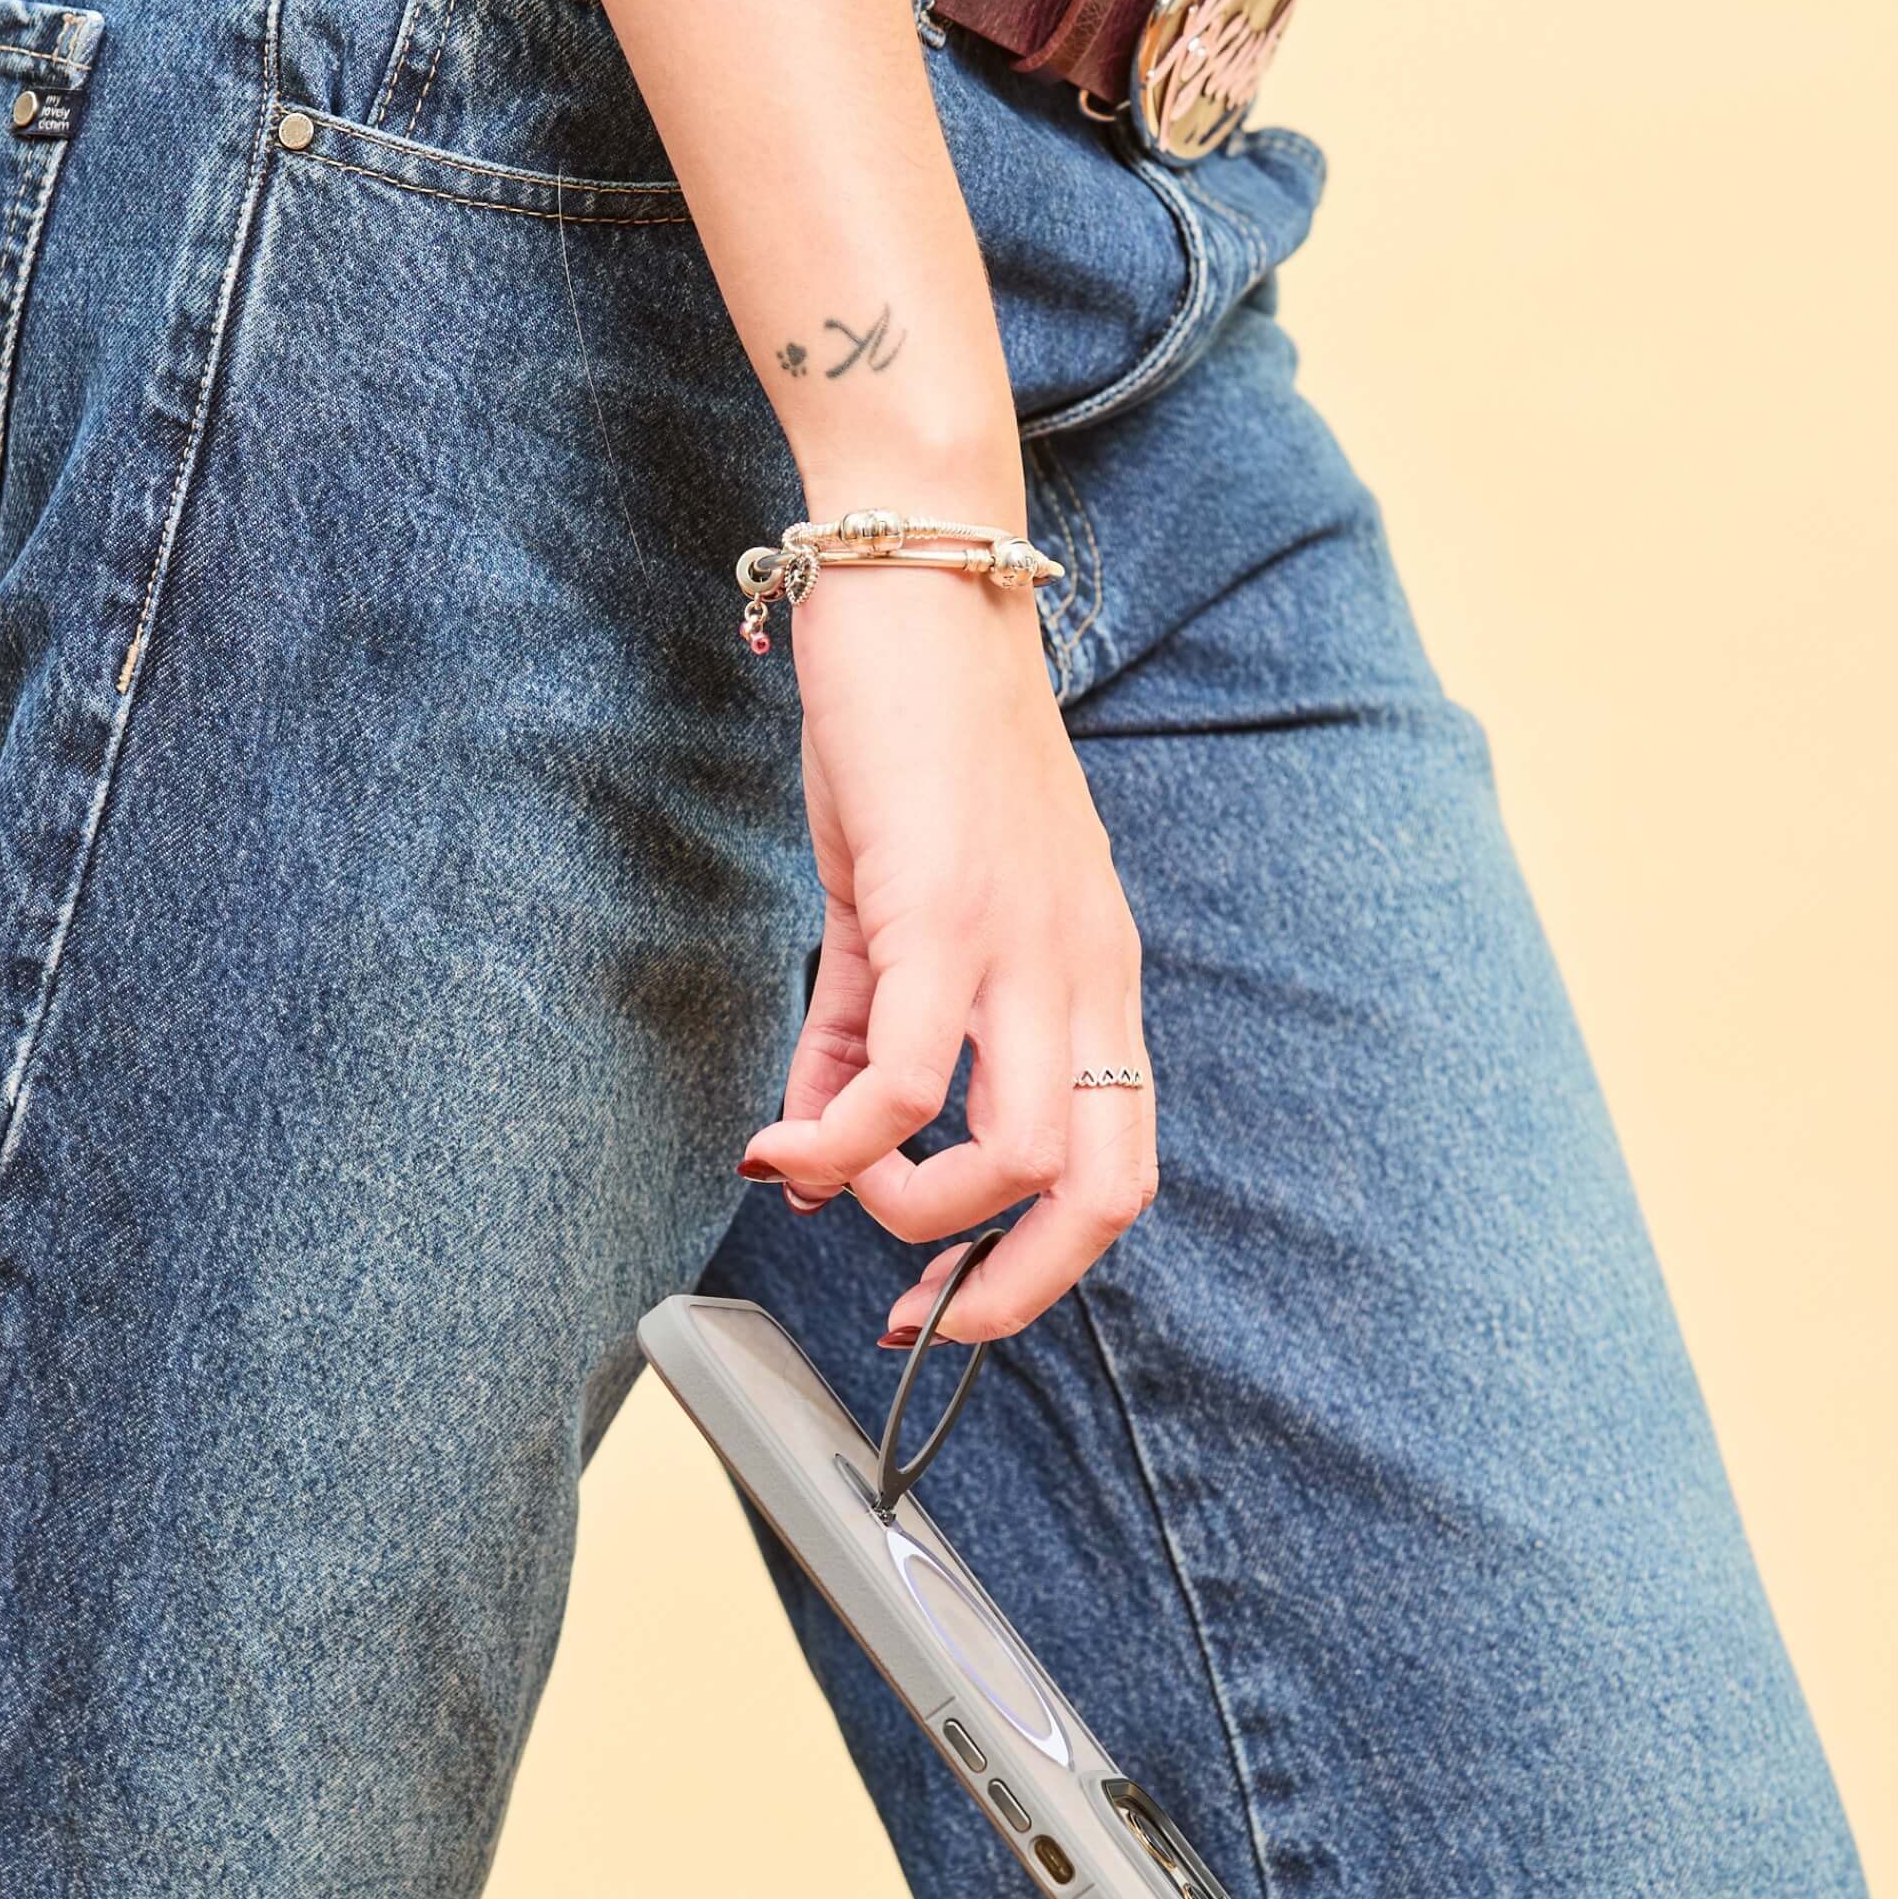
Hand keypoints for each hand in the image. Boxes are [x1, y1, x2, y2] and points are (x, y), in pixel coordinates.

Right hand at [739, 558, 1156, 1343]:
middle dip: (1009, 1288)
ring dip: (915, 1213)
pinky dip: (842, 1139)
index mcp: (1092, 973)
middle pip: (1103, 1190)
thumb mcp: (895, 904)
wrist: (916, 581)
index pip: (1117, 1162)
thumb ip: (859, 1031)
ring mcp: (1026, 940)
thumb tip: (816, 1152)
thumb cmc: (914, 738)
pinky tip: (780, 1142)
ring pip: (1022, 1154)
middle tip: (913, 1316)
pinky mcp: (944, 904)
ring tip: (830, 1186)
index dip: (1041, 1262)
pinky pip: (910, 1076)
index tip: (943, 1302)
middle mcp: (1084, 970)